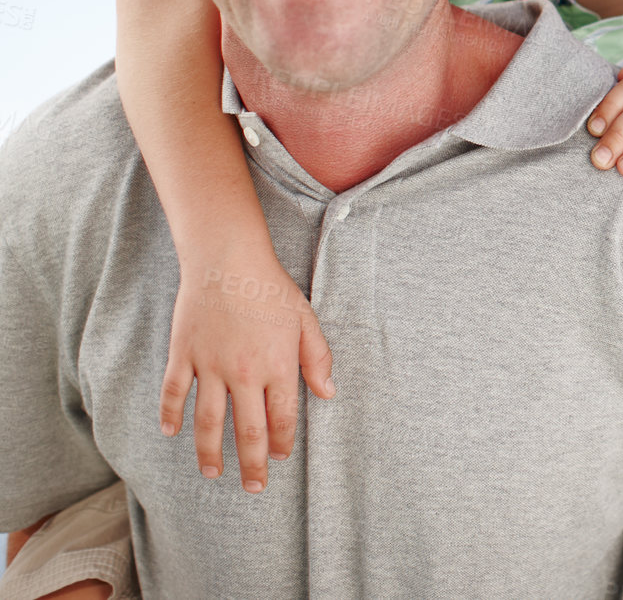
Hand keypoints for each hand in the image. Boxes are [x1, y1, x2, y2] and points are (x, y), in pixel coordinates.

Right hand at [158, 246, 333, 492]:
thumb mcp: (306, 320)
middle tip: (253, 488)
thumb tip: (327, 393)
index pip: (282, 419)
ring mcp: (210, 366)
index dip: (283, 444)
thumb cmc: (271, 288)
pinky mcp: (184, 355)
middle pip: (247, 431)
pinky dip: (170, 415)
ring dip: (210, 452)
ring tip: (212, 472)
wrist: (228, 260)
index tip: (281, 458)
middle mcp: (244, 374)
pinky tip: (171, 433)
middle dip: (252, 464)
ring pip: (208, 422)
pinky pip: (173, 393)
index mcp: (277, 367)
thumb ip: (318, 359)